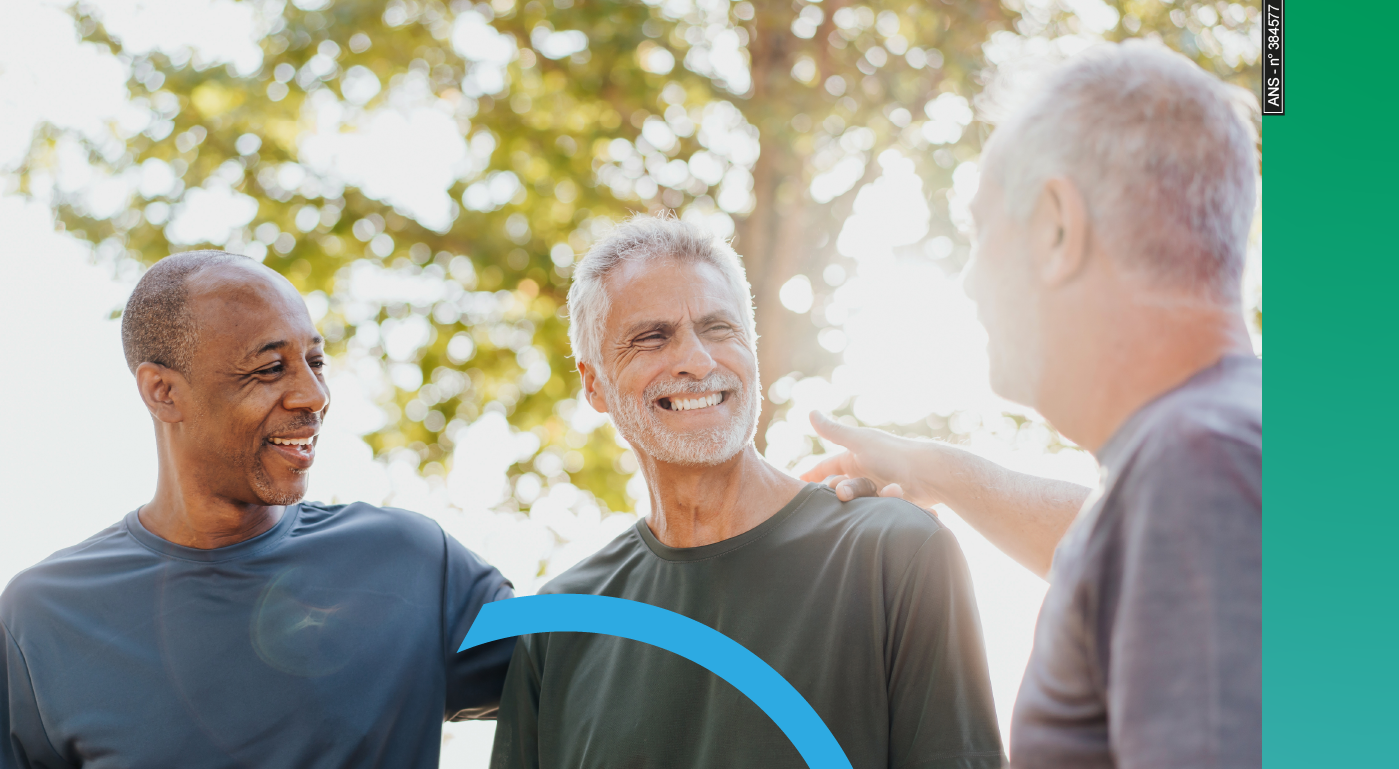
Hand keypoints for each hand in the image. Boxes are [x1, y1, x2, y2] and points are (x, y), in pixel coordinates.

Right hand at [801, 412, 941, 507]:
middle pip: (840, 487)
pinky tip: (895, 495)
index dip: (813, 476)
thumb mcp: (859, 442)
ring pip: (857, 499)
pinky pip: (876, 508)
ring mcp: (876, 488)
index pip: (827, 467)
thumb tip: (810, 412)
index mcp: (855, 456)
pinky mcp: (888, 503)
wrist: (929, 474)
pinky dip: (886, 501)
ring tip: (877, 495)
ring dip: (865, 497)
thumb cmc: (893, 455)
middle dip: (841, 490)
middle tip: (843, 495)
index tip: (799, 486)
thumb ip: (833, 431)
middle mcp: (864, 471)